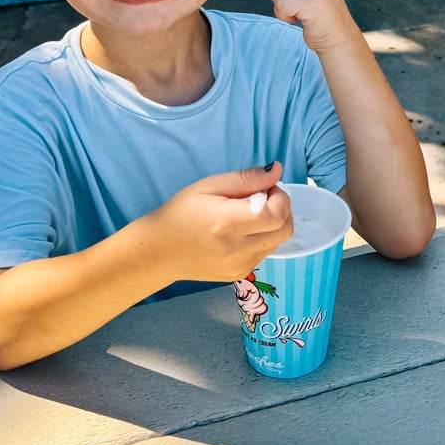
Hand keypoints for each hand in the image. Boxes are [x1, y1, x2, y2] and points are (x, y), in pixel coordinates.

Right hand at [148, 162, 293, 282]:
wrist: (159, 251)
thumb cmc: (181, 213)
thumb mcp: (209, 186)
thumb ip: (246, 179)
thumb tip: (277, 170)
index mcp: (226, 224)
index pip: (275, 214)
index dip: (280, 197)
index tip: (267, 187)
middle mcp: (235, 250)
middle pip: (284, 230)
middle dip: (283, 209)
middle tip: (263, 197)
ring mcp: (239, 267)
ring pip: (278, 242)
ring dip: (274, 223)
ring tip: (248, 213)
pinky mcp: (239, 274)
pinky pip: (265, 252)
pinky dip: (263, 237)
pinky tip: (242, 230)